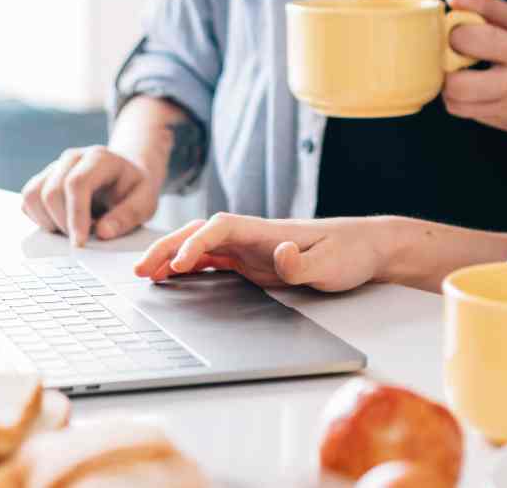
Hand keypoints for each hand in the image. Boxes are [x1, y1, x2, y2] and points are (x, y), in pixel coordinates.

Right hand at [19, 146, 161, 245]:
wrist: (124, 174)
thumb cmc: (134, 189)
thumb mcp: (146, 202)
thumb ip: (128, 216)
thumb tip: (102, 233)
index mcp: (99, 158)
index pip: (77, 184)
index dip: (75, 216)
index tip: (80, 243)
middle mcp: (72, 158)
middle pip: (51, 192)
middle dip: (63, 224)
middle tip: (84, 237)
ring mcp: (54, 167)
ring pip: (32, 195)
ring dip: (48, 222)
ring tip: (73, 229)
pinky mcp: (42, 180)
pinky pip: (27, 201)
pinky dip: (40, 219)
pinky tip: (62, 223)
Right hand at [132, 213, 388, 291]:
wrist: (365, 247)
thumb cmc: (350, 251)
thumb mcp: (332, 262)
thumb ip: (302, 261)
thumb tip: (279, 255)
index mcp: (266, 230)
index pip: (221, 228)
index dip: (196, 244)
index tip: (180, 265)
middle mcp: (252, 235)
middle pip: (199, 232)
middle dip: (168, 246)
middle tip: (140, 269)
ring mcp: (249, 248)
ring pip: (200, 246)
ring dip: (171, 255)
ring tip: (143, 273)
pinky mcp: (251, 262)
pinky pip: (212, 261)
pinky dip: (188, 266)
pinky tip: (171, 277)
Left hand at [439, 0, 506, 135]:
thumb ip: (489, 7)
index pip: (466, 41)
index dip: (454, 34)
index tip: (460, 33)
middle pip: (455, 83)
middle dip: (447, 68)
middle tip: (456, 59)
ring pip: (455, 103)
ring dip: (451, 86)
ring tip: (465, 74)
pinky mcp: (506, 125)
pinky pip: (467, 114)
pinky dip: (464, 100)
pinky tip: (477, 88)